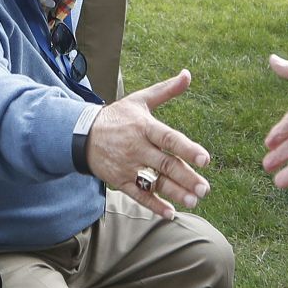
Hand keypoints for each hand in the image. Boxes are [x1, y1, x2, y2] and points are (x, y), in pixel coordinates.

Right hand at [84, 69, 211, 218]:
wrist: (81, 135)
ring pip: (154, 182)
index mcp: (144, 127)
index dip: (187, 149)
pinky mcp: (119, 180)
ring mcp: (127, 166)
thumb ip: (166, 90)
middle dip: (186, 178)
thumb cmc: (118, 117)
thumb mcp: (140, 100)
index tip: (205, 159)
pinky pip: (138, 195)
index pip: (169, 138)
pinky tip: (170, 213)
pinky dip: (154, 205)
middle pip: (165, 165)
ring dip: (175, 193)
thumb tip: (187, 74)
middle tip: (205, 188)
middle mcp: (136, 148)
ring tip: (195, 200)